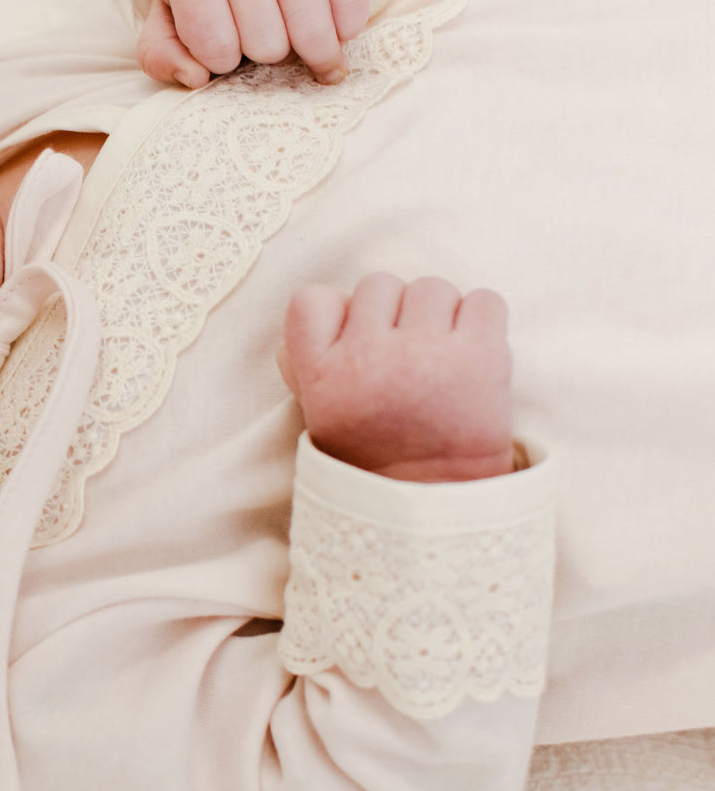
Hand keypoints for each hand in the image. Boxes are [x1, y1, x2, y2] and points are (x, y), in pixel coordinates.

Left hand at [137, 0, 368, 88]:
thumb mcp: (171, 31)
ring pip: (310, 32)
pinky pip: (350, 9)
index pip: (215, 48)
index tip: (224, 45)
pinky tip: (328, 23)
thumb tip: (195, 76)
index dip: (223, 61)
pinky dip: (345, 31)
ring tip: (295, 38)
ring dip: (309, 51)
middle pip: (268, 43)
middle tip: (263, 37)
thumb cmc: (210, 7)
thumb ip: (163, 59)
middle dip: (268, 55)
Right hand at [278, 275, 514, 481]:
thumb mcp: (318, 415)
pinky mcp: (480, 356)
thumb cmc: (377, 455)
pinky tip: (472, 352)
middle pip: (378, 285)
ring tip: (440, 358)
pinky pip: (484, 300)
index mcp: (321, 374)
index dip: (337, 312)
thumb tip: (327, 303)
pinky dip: (482, 319)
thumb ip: (305, 360)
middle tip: (405, 358)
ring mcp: (425, 354)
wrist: (438, 505)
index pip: (311, 299)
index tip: (355, 339)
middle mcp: (368, 357)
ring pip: (431, 287)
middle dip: (394, 315)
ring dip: (439, 316)